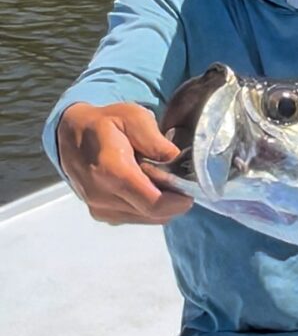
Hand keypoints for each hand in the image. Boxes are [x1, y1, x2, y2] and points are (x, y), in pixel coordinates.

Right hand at [57, 102, 192, 224]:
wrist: (70, 135)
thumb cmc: (105, 123)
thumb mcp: (133, 117)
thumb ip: (155, 140)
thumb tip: (177, 160)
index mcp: (111, 171)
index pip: (153, 203)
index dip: (178, 201)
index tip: (190, 189)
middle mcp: (102, 195)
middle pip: (153, 213)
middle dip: (174, 201)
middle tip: (179, 181)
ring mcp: (100, 208)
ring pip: (147, 218)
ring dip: (162, 204)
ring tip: (159, 180)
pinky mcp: (101, 214)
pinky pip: (137, 217)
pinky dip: (149, 207)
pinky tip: (146, 187)